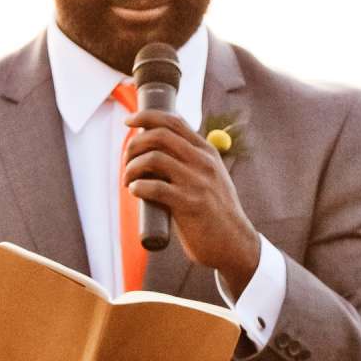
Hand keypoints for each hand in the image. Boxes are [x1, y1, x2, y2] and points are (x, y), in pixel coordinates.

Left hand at [123, 108, 259, 288]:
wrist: (234, 243)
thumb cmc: (215, 212)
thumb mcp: (210, 178)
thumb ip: (191, 163)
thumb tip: (157, 152)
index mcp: (206, 152)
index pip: (173, 121)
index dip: (146, 117)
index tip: (128, 122)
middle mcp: (203, 162)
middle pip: (159, 135)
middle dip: (134, 144)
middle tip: (126, 161)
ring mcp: (197, 182)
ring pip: (154, 158)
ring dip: (132, 167)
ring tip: (128, 180)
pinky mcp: (189, 204)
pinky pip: (154, 187)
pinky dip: (137, 187)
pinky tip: (135, 191)